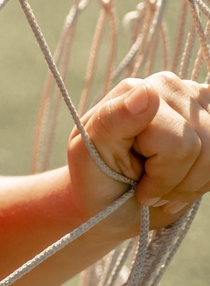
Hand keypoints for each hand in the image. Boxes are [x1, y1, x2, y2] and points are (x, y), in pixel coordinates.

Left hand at [69, 71, 209, 231]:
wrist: (111, 199)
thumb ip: (114, 119)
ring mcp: (197, 99)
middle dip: (177, 183)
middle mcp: (170, 86)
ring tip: (164, 188)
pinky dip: (206, 180)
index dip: (163, 176)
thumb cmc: (97, 177)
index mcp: (135, 91)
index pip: (177, 143)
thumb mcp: (88, 154)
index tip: (138, 186)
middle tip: (149, 190)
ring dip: (193, 184)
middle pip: (203, 149)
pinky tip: (183, 181)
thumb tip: (147, 90)